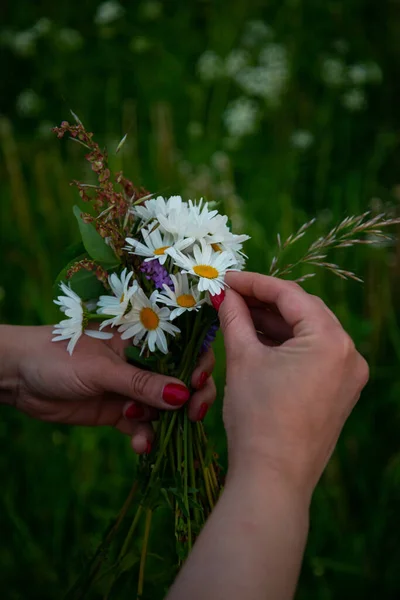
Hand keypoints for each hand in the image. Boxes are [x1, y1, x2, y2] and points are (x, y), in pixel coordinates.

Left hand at [0, 325, 215, 452]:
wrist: (18, 377)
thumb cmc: (58, 354)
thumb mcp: (102, 368)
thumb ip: (141, 383)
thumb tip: (182, 395)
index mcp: (142, 337)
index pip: (183, 345)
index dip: (199, 362)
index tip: (199, 382)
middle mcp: (143, 361)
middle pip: (182, 378)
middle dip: (190, 397)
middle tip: (193, 414)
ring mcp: (132, 388)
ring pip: (165, 406)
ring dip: (166, 422)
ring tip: (147, 430)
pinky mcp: (119, 411)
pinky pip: (143, 426)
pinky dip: (145, 437)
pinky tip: (140, 445)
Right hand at [218, 272, 368, 497]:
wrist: (273, 479)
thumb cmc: (257, 418)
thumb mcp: (242, 359)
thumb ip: (235, 317)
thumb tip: (224, 293)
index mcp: (332, 340)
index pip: (290, 294)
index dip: (254, 283)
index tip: (226, 278)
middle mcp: (349, 354)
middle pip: (303, 311)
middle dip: (264, 302)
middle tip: (230, 297)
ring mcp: (347, 375)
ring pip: (308, 334)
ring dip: (274, 324)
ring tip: (238, 316)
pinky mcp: (338, 392)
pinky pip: (312, 356)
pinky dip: (286, 346)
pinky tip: (257, 340)